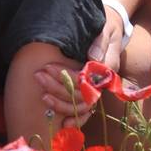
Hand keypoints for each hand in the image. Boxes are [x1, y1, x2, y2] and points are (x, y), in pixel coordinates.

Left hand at [34, 9, 126, 127]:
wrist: (111, 27)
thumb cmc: (107, 27)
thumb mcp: (106, 29)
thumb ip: (100, 42)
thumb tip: (93, 58)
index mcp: (107, 69)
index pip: (85, 80)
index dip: (65, 76)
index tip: (47, 67)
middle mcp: (103, 83)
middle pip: (80, 95)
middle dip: (57, 88)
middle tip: (38, 76)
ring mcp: (97, 90)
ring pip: (81, 106)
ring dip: (60, 103)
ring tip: (42, 95)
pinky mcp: (91, 92)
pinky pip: (85, 111)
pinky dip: (75, 118)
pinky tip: (63, 124)